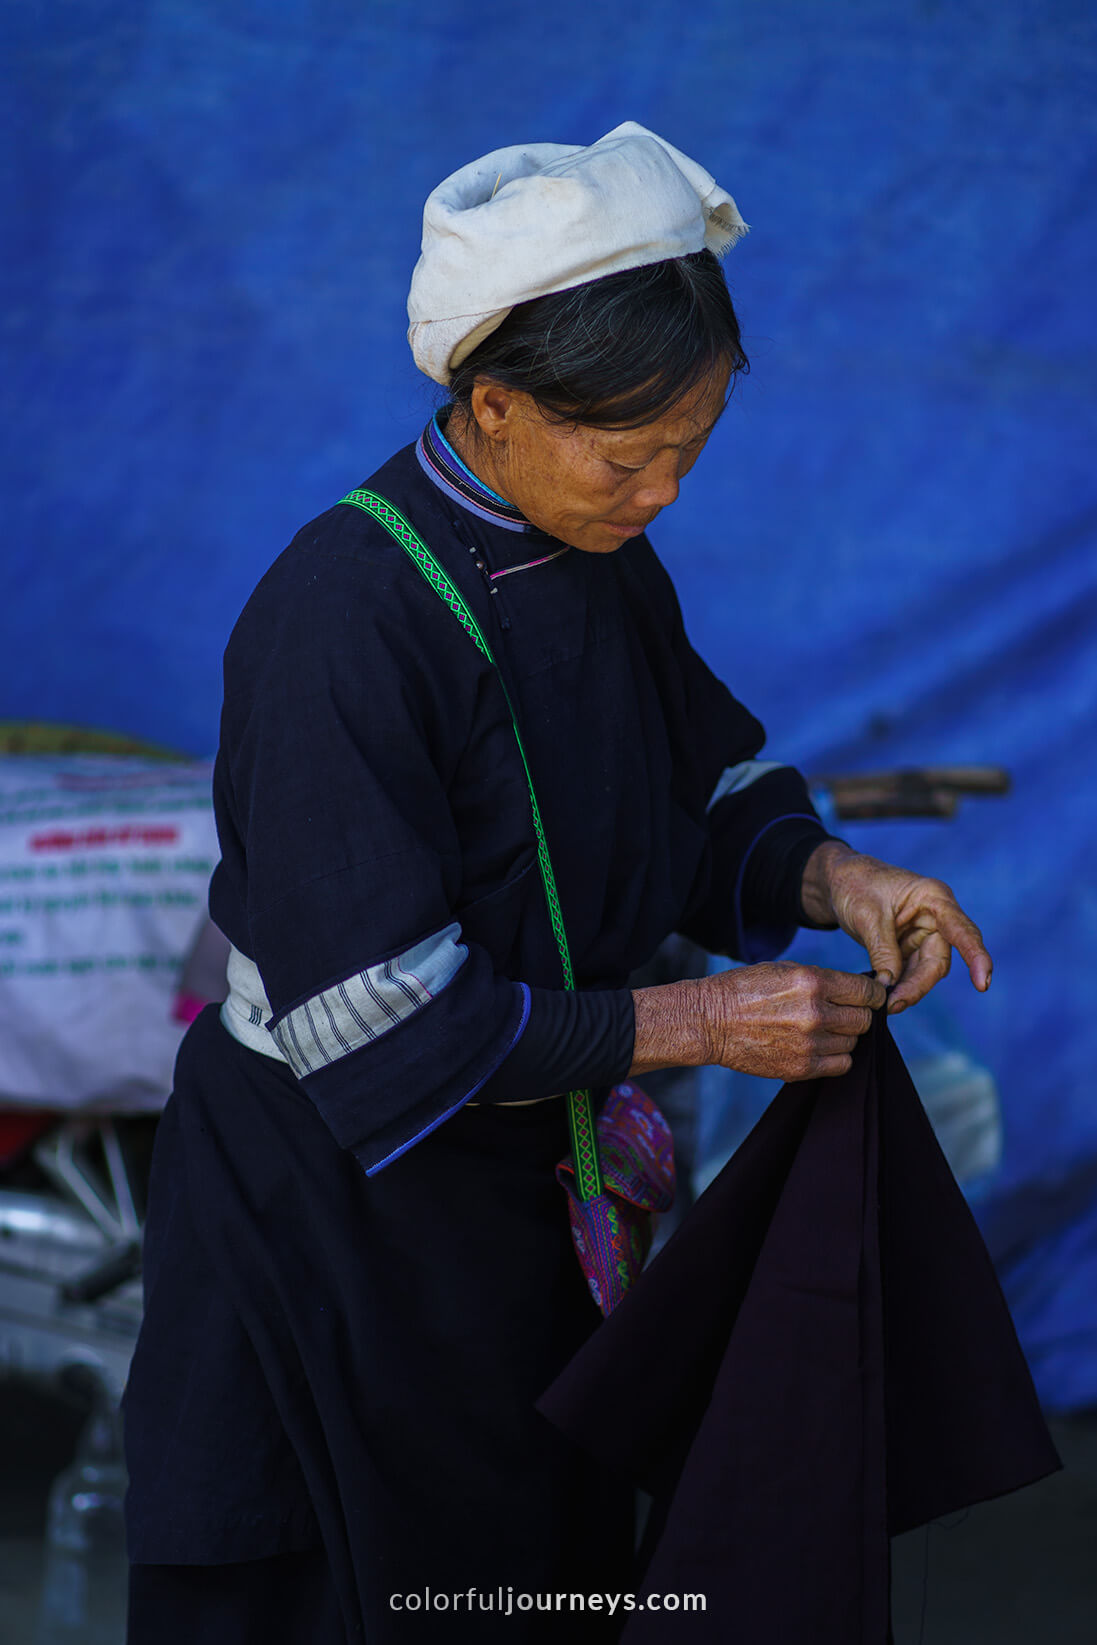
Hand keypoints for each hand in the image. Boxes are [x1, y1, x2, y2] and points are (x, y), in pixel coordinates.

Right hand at [696, 961, 885, 1080]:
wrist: (710, 1022)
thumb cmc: (745, 990)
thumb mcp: (784, 971)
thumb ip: (823, 980)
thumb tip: (856, 991)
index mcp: (813, 982)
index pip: (867, 991)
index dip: (872, 994)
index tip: (868, 997)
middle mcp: (816, 1013)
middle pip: (863, 1019)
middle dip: (857, 1014)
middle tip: (841, 1013)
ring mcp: (810, 1043)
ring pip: (853, 1043)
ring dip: (843, 1036)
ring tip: (821, 1030)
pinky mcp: (801, 1067)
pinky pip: (841, 1065)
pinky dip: (836, 1057)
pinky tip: (819, 1047)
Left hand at [802, 842, 992, 1013]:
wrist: (839, 880)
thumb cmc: (856, 885)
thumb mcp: (866, 916)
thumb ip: (882, 951)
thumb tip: (891, 987)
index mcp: (934, 898)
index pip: (962, 930)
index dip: (976, 957)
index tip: (983, 983)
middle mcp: (937, 917)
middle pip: (938, 960)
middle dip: (918, 985)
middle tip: (893, 1004)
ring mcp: (925, 933)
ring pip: (926, 970)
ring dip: (909, 989)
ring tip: (886, 1005)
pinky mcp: (911, 946)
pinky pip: (911, 972)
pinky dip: (900, 985)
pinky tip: (885, 997)